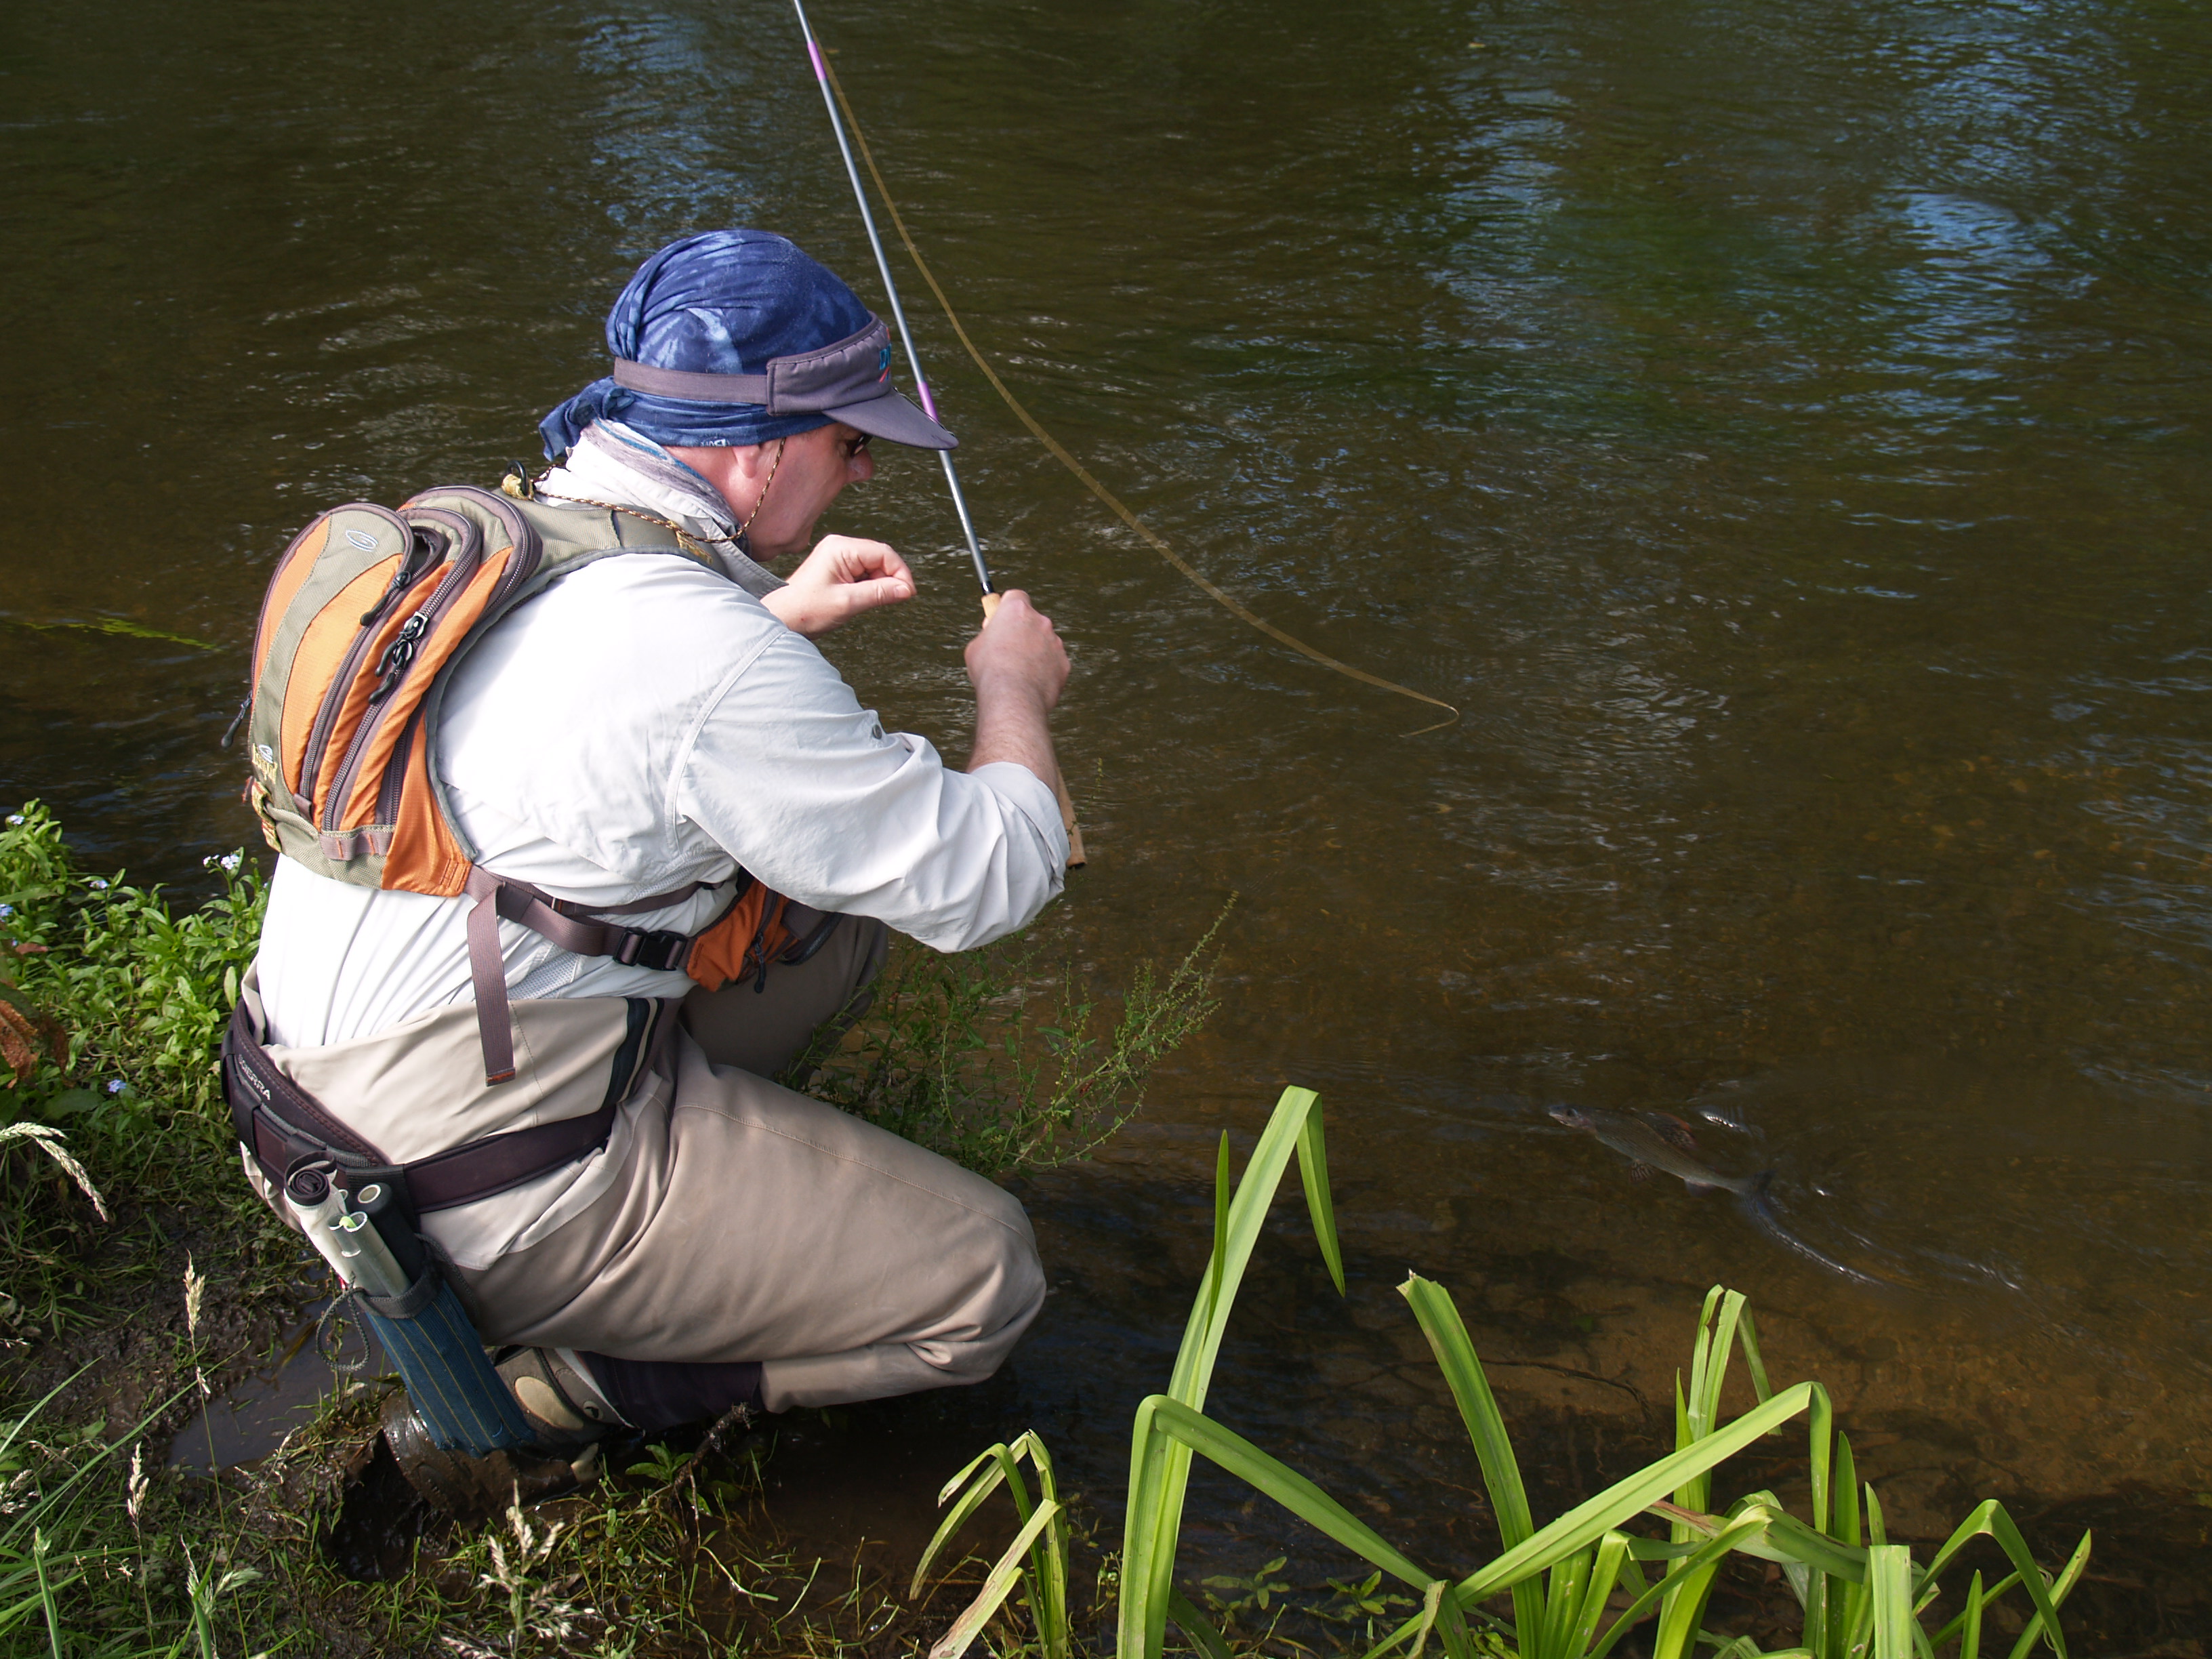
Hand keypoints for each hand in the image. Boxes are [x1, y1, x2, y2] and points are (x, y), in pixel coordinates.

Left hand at [761, 535, 914, 636]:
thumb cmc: (806, 610)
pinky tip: (860, 600)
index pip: (884, 553)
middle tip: (891, 601)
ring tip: (866, 603)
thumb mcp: (848, 603)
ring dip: (879, 585)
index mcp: (840, 548)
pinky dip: (869, 587)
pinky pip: (864, 574)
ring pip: (874, 567)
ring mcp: (838, 556)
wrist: (782, 619)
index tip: (907, 594)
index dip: (900, 573)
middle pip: (881, 558)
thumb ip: (880, 593)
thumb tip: (906, 590)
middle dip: (890, 579)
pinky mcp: (838, 568)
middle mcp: (840, 547)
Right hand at [964, 590, 1068, 712]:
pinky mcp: (1064, 662)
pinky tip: (1031, 683)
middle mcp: (1040, 621)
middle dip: (1023, 632)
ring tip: (1018, 673)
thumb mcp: (976, 647)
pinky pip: (1053, 663)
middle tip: (1008, 651)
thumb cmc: (989, 671)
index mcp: (1016, 610)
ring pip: (1044, 643)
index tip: (1002, 620)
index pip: (1016, 597)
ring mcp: (1055, 642)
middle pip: (1032, 620)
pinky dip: (1045, 671)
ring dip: (1034, 653)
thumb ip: (989, 635)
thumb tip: (994, 635)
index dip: (1007, 608)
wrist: (1012, 697)